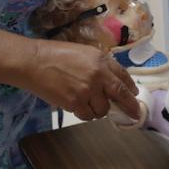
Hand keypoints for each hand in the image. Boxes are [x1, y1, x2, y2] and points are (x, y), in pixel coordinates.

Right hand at [21, 39, 138, 120]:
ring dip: (99, 110)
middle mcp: (98, 75)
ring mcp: (87, 90)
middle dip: (130, 107)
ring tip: (88, 103)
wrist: (34, 62)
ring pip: (103, 109)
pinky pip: (88, 115)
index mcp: (102, 60)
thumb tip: (112, 81)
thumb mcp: (84, 53)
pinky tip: (80, 108)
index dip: (131, 88)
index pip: (123, 77)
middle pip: (120, 95)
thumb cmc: (56, 54)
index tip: (135, 96)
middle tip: (135, 114)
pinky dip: (86, 115)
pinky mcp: (75, 103)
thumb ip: (100, 65)